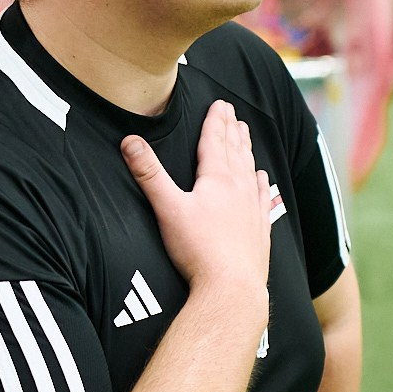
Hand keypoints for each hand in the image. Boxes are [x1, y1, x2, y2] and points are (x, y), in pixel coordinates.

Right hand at [121, 100, 269, 295]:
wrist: (231, 287)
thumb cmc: (198, 249)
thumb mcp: (167, 208)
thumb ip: (149, 174)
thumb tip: (129, 141)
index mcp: (216, 179)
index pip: (215, 141)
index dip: (215, 121)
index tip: (220, 104)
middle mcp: (238, 188)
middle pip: (235, 151)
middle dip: (231, 129)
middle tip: (232, 112)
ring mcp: (253, 208)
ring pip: (249, 169)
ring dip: (246, 150)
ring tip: (245, 134)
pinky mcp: (260, 229)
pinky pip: (262, 197)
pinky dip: (261, 182)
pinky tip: (262, 177)